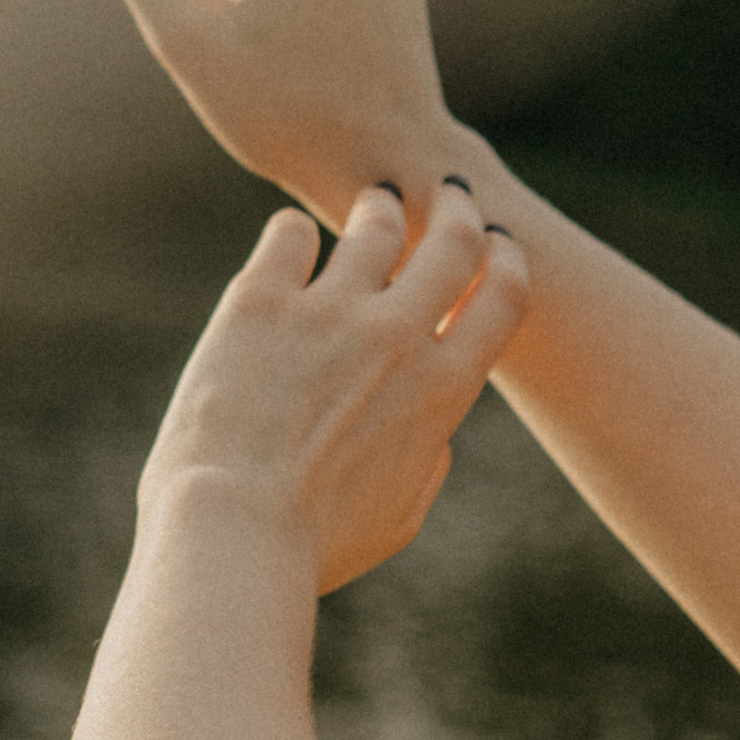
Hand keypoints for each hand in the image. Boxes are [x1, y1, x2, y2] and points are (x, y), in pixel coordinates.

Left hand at [144, 181, 528, 592]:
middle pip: (453, 240)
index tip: (495, 244)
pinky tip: (290, 242)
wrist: (233, 535)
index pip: (504, 295)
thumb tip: (433, 433)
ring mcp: (330, 312)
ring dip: (380, 208)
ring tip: (373, 203)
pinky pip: (289, 234)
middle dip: (455, 207)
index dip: (506, 258)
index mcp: (445, 390)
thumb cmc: (314, 545)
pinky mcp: (260, 302)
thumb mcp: (398, 519)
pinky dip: (295, 232)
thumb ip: (427, 464)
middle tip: (447, 194)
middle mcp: (398, 337)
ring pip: (375, 224)